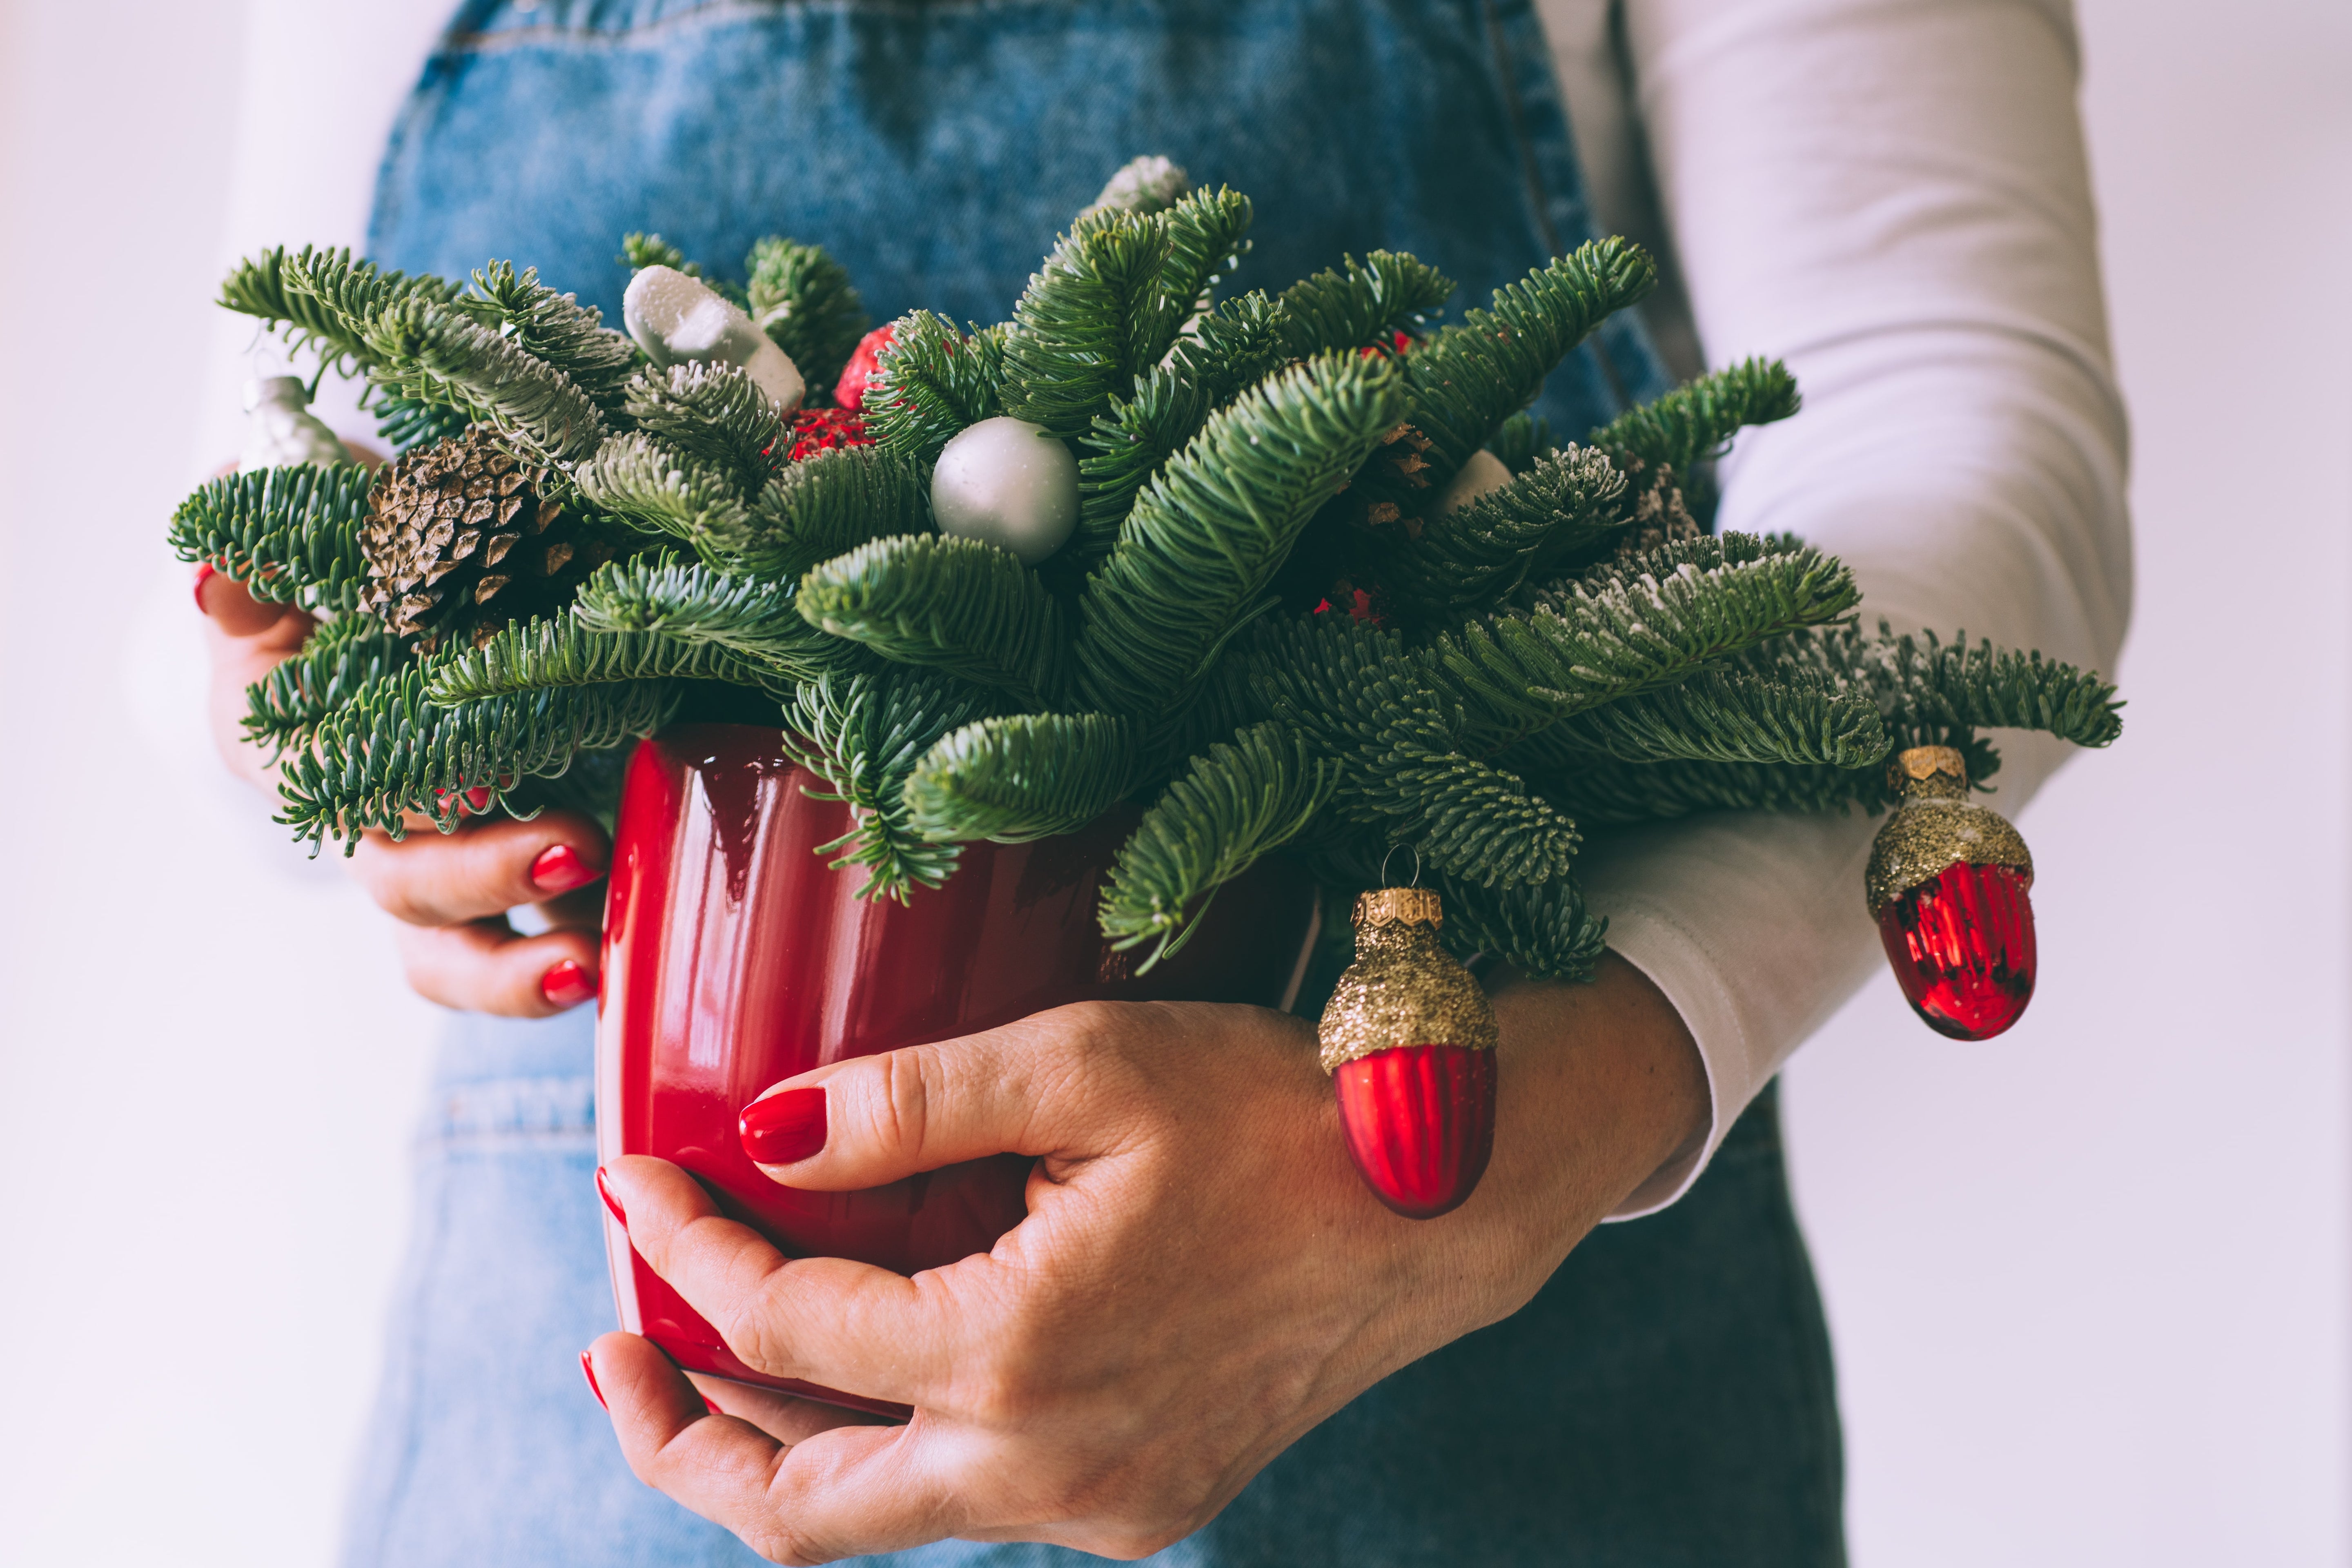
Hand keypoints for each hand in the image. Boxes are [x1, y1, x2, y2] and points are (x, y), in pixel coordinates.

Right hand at [198, 561, 610, 1014]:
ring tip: (589, 965)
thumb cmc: (360, 584)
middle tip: (574, 849)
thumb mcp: (314, 566)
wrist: (404, 614)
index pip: (333, 781)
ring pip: (449, 954)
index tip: (466, 792)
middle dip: (483, 877)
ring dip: (513, 975)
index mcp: (295, 745)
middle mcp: (361, 825)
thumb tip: (217, 567)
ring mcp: (435, 871)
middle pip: (402, 881)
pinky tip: (629, 959)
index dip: (396, 794)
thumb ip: (270, 568)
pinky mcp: (512, 890)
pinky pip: (525, 951)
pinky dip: (568, 963)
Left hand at [588, 955, 1706, 1563]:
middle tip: (614, 1354)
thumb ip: (908, 1102)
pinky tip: (878, 1358)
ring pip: (884, 1517)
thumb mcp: (1088, 1063)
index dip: (683, 1247)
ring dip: (784, 1444)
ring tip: (715, 1356)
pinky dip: (895, 1439)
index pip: (780, 1329)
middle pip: (797, 1514)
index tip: (634, 1172)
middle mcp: (1048, 1470)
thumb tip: (760, 1133)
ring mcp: (1100, 1507)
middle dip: (681, 1439)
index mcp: (1020, 1358)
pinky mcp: (1144, 1506)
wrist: (1444, 1196)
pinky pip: (975, 1495)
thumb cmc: (1277, 1108)